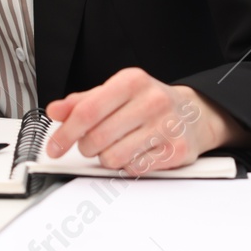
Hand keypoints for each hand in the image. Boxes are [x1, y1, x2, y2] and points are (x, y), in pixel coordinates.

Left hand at [43, 67, 250, 176]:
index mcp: (132, 81)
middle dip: (87, 147)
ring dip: (107, 158)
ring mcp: (166, 125)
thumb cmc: (150, 103)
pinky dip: (128, 165)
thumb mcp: (116, 93)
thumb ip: (83, 102)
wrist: (195, 114)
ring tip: (117, 147)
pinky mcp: (176, 150)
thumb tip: (55, 110)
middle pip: (97, 138)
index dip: (65, 133)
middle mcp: (151, 100)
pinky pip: (134, 169)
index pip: (87, 111)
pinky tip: (136, 152)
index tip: (54, 147)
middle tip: (92, 143)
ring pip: (113, 158)